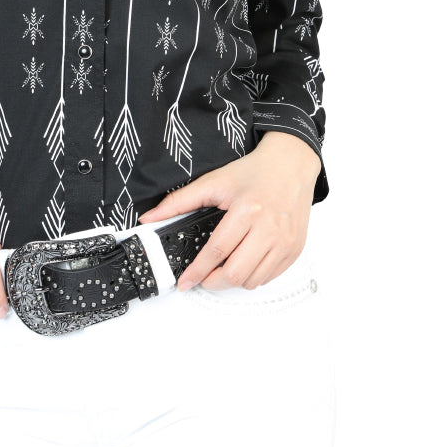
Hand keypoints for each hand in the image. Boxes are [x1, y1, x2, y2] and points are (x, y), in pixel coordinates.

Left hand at [137, 132, 321, 290]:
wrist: (290, 164)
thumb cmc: (254, 172)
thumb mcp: (213, 181)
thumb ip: (179, 201)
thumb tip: (151, 217)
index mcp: (246, 210)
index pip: (216, 251)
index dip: (197, 271)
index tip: (184, 282)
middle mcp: (269, 228)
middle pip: (235, 273)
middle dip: (213, 281)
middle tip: (203, 278)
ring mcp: (285, 241)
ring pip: (253, 280)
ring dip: (233, 281)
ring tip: (223, 268)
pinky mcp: (294, 249)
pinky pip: (270, 277)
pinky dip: (253, 277)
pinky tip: (244, 262)